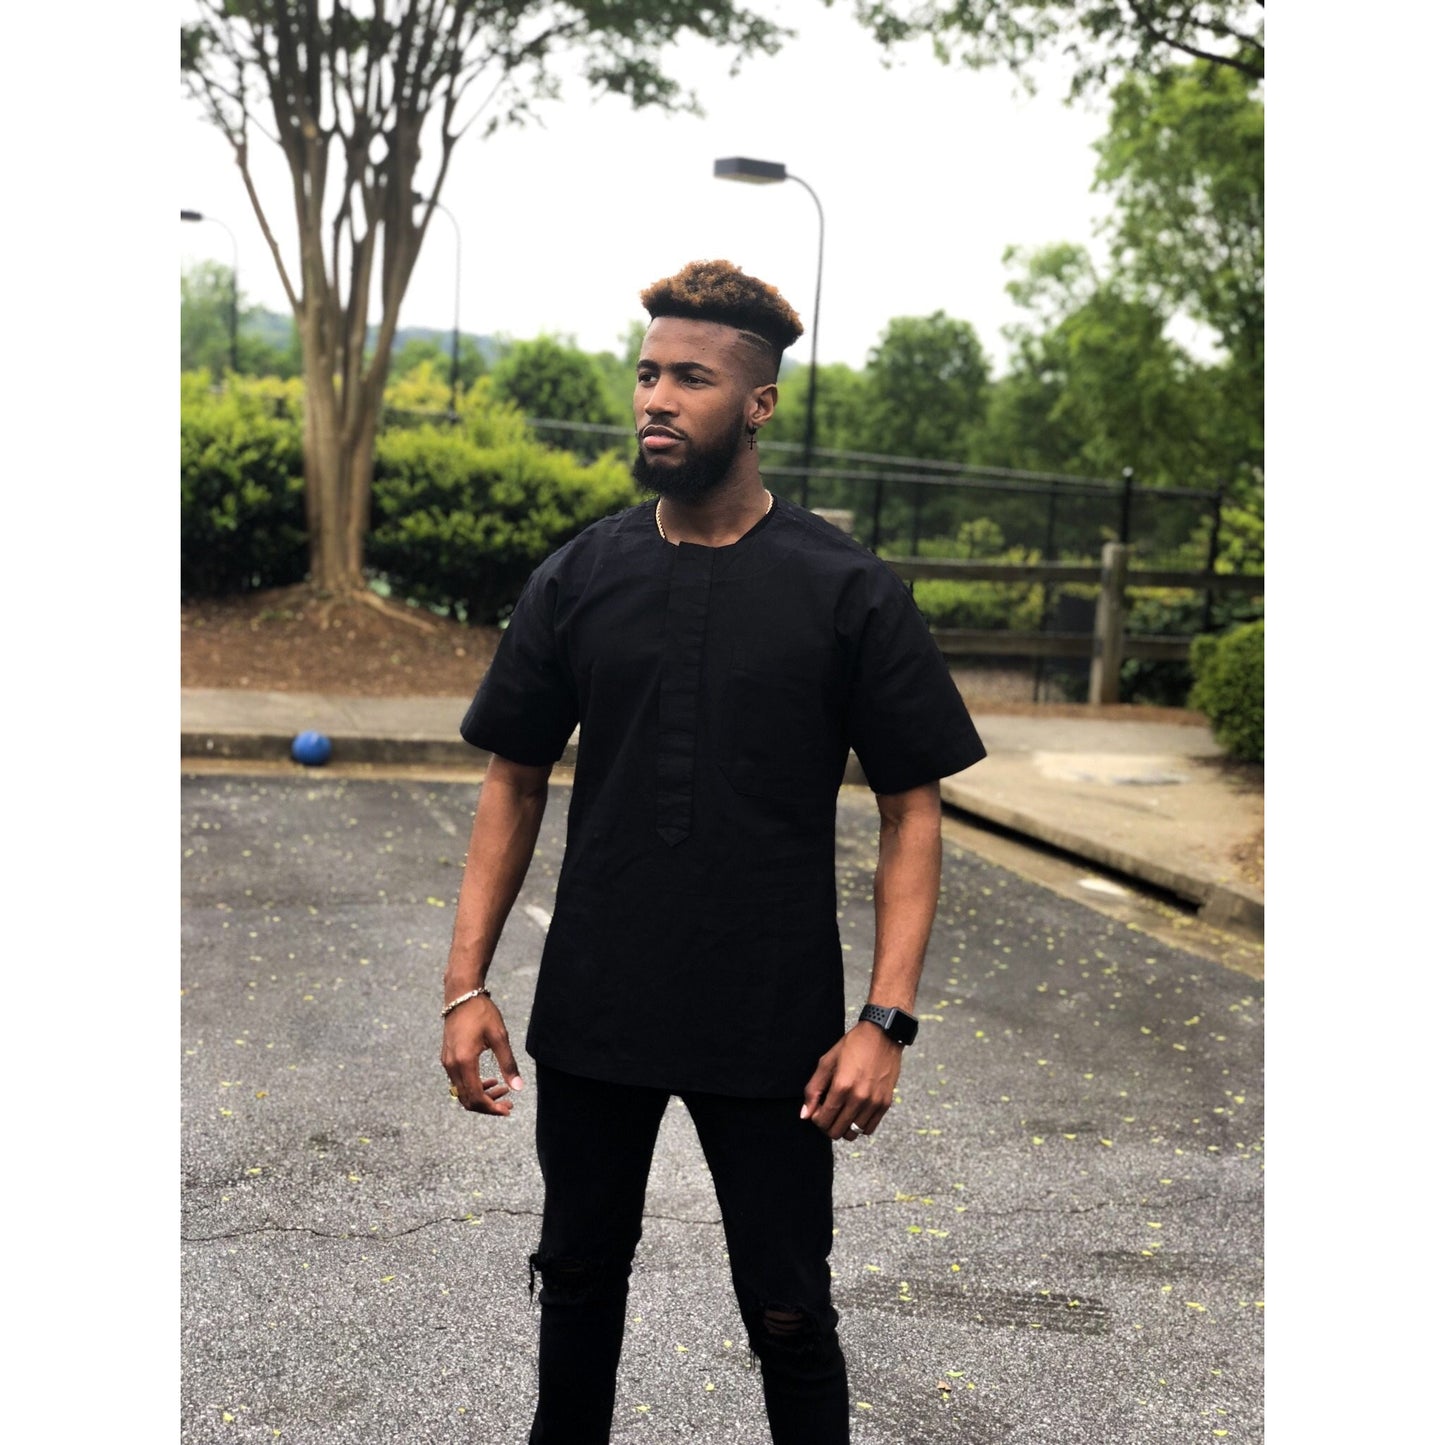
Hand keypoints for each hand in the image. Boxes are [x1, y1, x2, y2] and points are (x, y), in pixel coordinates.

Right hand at [440, 995, 523, 1115]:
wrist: (461, 995)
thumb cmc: (481, 1012)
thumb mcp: (499, 1037)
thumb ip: (508, 1064)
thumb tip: (518, 1087)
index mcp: (464, 1061)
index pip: (476, 1097)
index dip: (492, 1108)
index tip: (508, 1109)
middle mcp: (452, 1065)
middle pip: (467, 1100)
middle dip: (488, 1106)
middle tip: (508, 1104)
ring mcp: (447, 1063)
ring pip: (462, 1093)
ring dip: (482, 1096)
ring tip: (503, 1090)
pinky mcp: (447, 1058)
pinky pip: (459, 1082)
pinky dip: (473, 1087)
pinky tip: (490, 1080)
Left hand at [800, 1024, 902, 1140]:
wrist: (883, 1036)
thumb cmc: (852, 1046)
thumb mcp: (827, 1062)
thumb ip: (813, 1090)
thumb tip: (805, 1115)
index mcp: (841, 1086)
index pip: (824, 1120)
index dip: (816, 1120)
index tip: (818, 1110)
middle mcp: (859, 1098)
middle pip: (837, 1131)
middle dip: (828, 1125)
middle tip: (828, 1113)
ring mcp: (874, 1102)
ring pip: (853, 1133)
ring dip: (844, 1126)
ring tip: (842, 1112)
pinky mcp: (885, 1104)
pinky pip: (869, 1129)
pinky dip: (859, 1125)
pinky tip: (855, 1112)